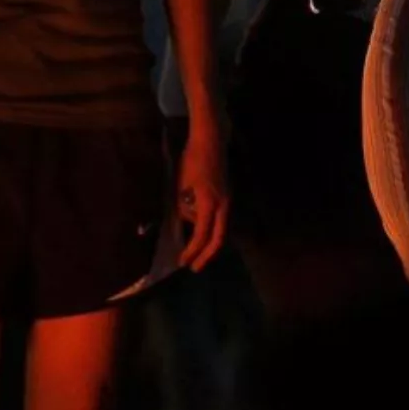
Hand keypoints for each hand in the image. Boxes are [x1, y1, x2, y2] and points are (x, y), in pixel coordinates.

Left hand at [175, 131, 229, 271]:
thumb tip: (187, 223)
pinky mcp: (226, 197)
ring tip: (197, 255)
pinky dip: (212, 232)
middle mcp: (223, 206)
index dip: (192, 250)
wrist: (210, 142)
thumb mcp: (181, 186)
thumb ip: (184, 207)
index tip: (182, 261)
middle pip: (218, 238)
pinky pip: (220, 221)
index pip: (201, 234)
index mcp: (210, 204)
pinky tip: (202, 235)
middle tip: (194, 268)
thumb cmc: (192, 161)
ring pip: (222, 230)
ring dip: (210, 245)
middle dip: (206, 255)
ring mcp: (227, 201)